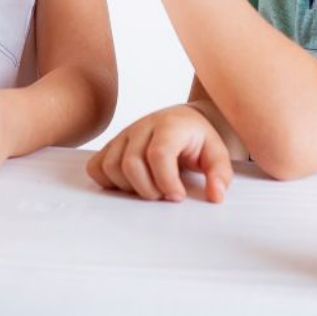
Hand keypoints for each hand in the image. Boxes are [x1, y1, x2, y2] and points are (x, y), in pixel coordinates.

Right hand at [86, 105, 232, 202]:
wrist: (185, 120)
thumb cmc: (199, 140)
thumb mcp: (218, 153)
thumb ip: (220, 174)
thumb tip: (215, 195)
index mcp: (169, 126)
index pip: (159, 154)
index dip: (166, 181)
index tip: (178, 195)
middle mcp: (142, 126)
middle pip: (131, 163)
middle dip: (147, 189)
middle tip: (164, 195)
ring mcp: (124, 134)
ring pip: (110, 166)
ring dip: (128, 187)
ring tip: (149, 188)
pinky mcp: (112, 145)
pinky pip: (96, 166)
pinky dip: (107, 181)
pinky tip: (129, 184)